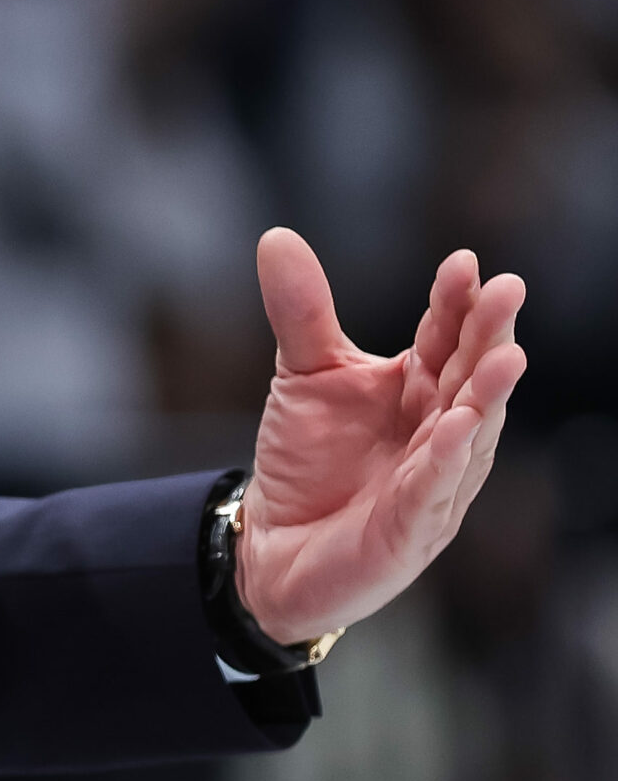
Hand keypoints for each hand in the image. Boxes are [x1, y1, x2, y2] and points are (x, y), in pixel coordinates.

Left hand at [237, 227, 526, 643]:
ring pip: (467, 436)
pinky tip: (458, 429)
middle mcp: (438, 435)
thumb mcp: (301, 375)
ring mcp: (431, 486)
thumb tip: (276, 236)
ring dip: (487, 397)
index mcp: (420, 392)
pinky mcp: (407, 532)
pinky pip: (430, 493)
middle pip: (469, 380)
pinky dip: (445, 462)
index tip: (464, 262)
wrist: (273, 544)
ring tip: (507, 354)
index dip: (455, 304)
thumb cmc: (308, 458)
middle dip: (489, 338)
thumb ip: (301, 312)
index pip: (445, 341)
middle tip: (506, 290)